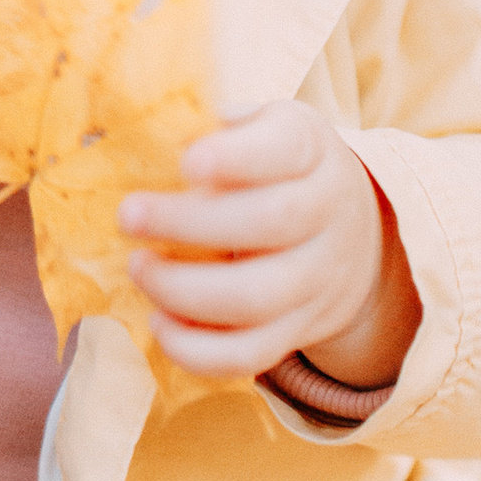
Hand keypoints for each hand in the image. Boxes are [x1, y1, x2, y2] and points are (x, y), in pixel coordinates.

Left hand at [119, 103, 419, 389]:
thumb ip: (223, 126)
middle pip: (270, 223)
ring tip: (138, 266)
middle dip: (188, 224)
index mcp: (312, 150)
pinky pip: (249, 355)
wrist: (352, 234)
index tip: (186, 162)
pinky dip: (195, 349)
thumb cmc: (281, 170)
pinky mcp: (298, 330)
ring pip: (256, 298)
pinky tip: (159, 321)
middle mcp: (327, 212)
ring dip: (183, 290)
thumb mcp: (267, 127)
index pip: (286, 148)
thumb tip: (155, 128)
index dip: (235, 157)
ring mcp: (317, 279)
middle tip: (128, 216)